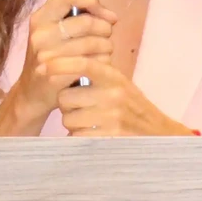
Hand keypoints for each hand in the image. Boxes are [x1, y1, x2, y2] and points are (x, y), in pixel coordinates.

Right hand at [0, 0, 116, 134]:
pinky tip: (100, 66)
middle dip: (105, 29)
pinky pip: (92, 63)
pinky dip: (103, 63)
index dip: (91, 0)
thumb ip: (77, 19)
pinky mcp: (56, 75)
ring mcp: (46, 55)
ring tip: (104, 52)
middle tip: (106, 37)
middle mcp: (40, 34)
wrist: (31, 94)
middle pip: (87, 22)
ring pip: (93, 43)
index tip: (104, 13)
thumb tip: (111, 16)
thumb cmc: (50, 59)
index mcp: (40, 18)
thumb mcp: (53, 33)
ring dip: (107, 47)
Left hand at [37, 54, 189, 137]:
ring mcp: (112, 116)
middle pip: (66, 97)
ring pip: (68, 119)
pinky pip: (78, 135)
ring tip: (89, 122)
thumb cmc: (132, 107)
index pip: (84, 64)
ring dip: (73, 123)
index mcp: (114, 77)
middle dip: (67, 105)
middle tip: (79, 108)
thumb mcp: (119, 84)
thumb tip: (58, 65)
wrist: (159, 133)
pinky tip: (93, 134)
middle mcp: (113, 94)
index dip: (61, 64)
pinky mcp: (110, 136)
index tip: (42, 66)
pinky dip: (80, 137)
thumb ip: (96, 75)